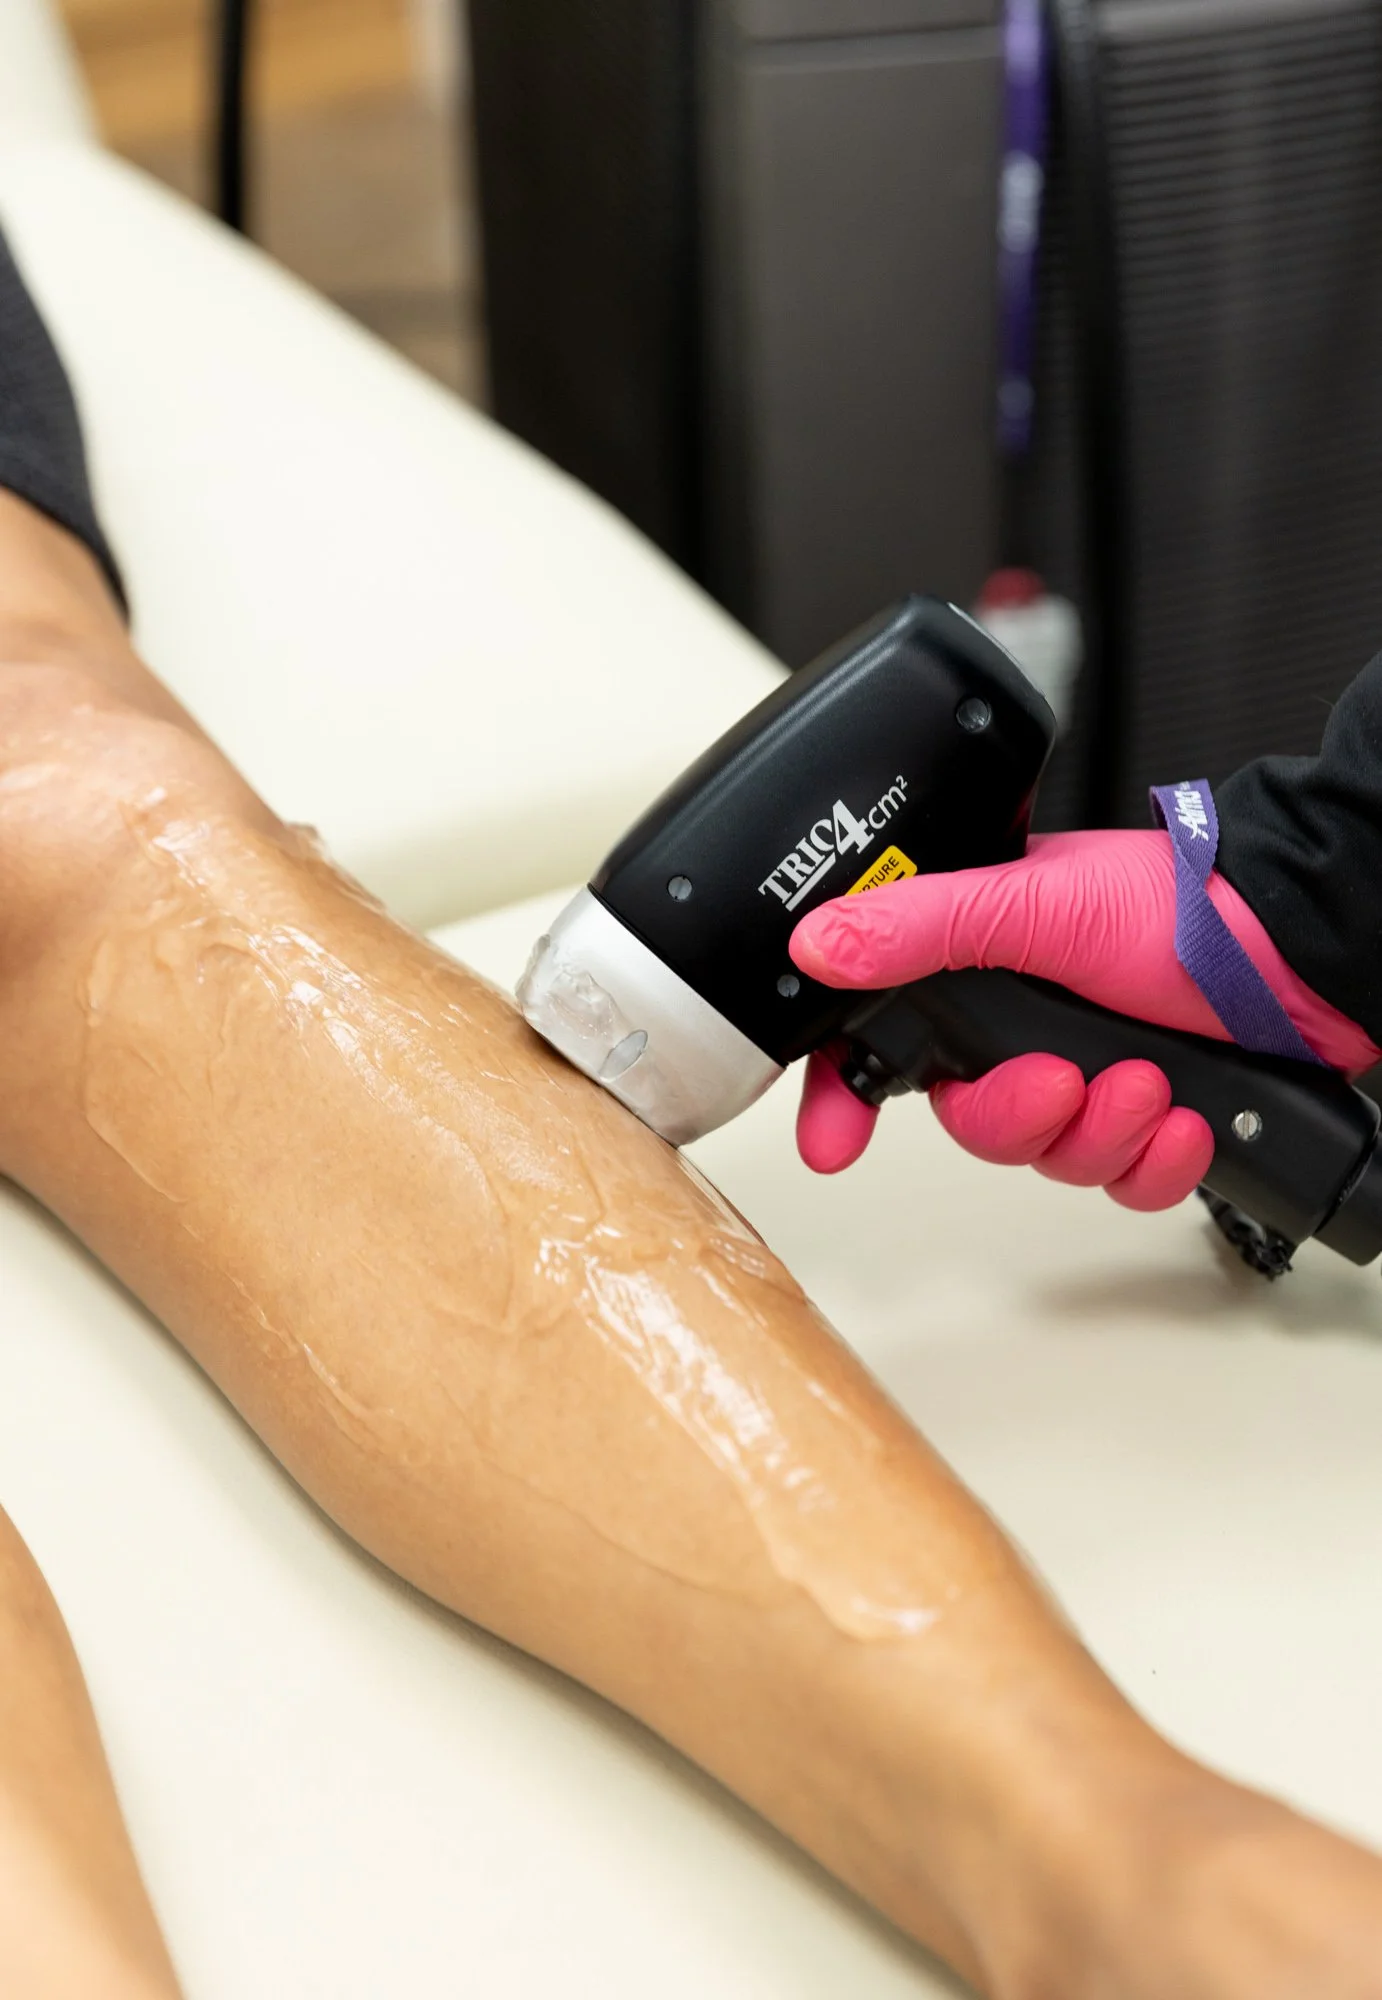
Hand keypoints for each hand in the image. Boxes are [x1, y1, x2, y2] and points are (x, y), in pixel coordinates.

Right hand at [789, 831, 1378, 1205]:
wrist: (1301, 954)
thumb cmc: (1180, 907)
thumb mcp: (1032, 903)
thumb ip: (919, 927)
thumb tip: (815, 944)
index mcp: (978, 964)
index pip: (884, 1039)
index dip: (847, 1095)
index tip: (835, 1143)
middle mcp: (1023, 1024)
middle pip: (969, 1118)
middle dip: (1018, 1115)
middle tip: (1061, 1082)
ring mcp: (1084, 1073)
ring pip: (1045, 1158)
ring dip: (1097, 1135)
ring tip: (1145, 1086)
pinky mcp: (1144, 1120)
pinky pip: (1118, 1182)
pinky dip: (1152, 1161)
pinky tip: (1182, 1121)